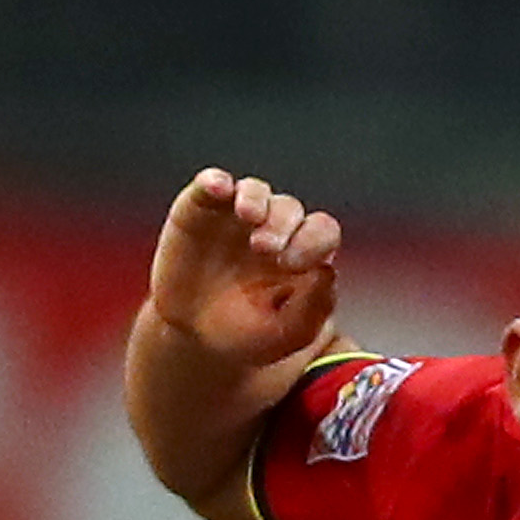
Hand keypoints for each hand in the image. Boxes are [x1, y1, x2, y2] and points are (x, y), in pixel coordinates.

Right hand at [147, 167, 342, 377]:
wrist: (191, 338)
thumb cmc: (246, 336)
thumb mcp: (285, 335)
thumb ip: (314, 308)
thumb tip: (327, 270)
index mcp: (303, 253)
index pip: (322, 231)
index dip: (313, 240)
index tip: (293, 263)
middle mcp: (275, 227)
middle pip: (289, 209)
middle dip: (281, 224)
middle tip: (264, 248)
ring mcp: (237, 215)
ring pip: (255, 190)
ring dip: (254, 198)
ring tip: (248, 215)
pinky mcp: (201, 209)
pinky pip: (211, 185)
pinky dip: (214, 181)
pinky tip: (216, 188)